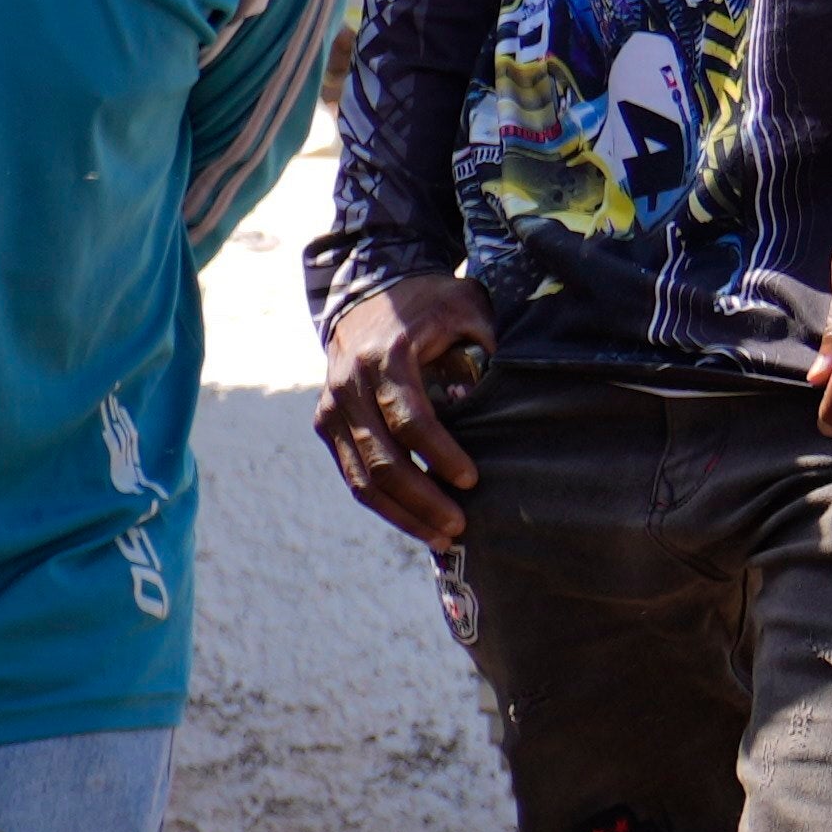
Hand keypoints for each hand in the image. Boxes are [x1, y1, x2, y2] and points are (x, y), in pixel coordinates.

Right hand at [316, 272, 496, 546]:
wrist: (367, 294)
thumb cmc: (428, 304)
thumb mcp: (466, 309)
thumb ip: (486, 348)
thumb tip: (503, 404)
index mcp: (383, 357)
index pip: (409, 419)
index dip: (440, 454)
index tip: (473, 479)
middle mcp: (347, 387)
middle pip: (382, 461)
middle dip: (422, 500)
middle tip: (459, 526)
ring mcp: (331, 410)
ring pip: (362, 479)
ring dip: (402, 514)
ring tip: (442, 537)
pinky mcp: (327, 427)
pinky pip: (354, 477)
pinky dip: (385, 505)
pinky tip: (417, 522)